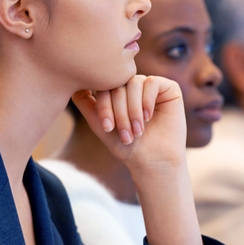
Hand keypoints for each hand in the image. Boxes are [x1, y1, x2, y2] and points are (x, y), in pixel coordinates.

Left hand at [72, 75, 186, 171]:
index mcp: (118, 92)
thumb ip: (86, 103)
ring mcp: (150, 86)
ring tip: (137, 130)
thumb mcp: (100, 124)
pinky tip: (148, 117)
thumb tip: (74, 83)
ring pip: (134, 83)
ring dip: (133, 109)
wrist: (153, 161)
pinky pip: (152, 82)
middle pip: (118, 84)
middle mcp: (134, 86)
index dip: (103, 105)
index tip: (106, 128)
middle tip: (125, 134)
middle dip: (119, 111)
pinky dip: (147, 101)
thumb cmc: (127, 146)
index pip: (104, 86)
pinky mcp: (168, 88)